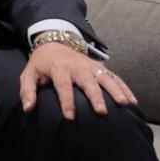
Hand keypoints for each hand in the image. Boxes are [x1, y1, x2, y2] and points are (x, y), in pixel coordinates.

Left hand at [19, 42, 136, 119]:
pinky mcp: (100, 67)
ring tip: (125, 104)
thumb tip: (28, 109)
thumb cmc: (41, 64)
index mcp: (59, 69)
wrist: (54, 43)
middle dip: (95, 97)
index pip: (63, 87)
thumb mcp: (28, 74)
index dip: (66, 102)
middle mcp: (77, 67)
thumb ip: (27, 91)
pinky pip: (114, 77)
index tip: (70, 117)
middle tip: (102, 111)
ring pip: (105, 78)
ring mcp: (91, 66)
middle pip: (88, 82)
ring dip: (116, 90)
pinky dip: (124, 87)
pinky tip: (132, 101)